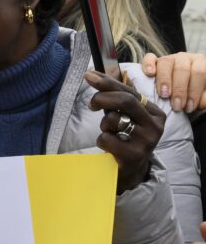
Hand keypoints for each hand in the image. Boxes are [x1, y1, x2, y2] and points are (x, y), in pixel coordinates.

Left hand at [85, 71, 165, 193]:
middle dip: (102, 98)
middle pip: (125, 101)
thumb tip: (96, 74)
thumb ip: (117, 96)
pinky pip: (106, 138)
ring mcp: (145, 142)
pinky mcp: (133, 156)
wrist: (132, 170)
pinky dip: (101, 140)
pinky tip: (109, 147)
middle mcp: (154, 126)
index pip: (129, 92)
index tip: (89, 76)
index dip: (107, 83)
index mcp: (154, 113)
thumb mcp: (127, 116)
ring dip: (103, 125)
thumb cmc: (127, 138)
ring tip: (109, 132)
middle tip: (91, 104)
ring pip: (113, 120)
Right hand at [141, 52, 205, 113]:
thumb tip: (201, 103)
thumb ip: (204, 97)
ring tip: (163, 95)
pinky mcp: (154, 61)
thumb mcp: (201, 94)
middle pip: (182, 68)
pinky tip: (149, 74)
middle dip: (179, 89)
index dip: (194, 90)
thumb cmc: (191, 93)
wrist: (179, 89)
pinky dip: (148, 64)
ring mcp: (169, 58)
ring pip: (166, 63)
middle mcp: (185, 58)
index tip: (189, 107)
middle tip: (176, 105)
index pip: (199, 72)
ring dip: (164, 80)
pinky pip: (149, 58)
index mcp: (200, 63)